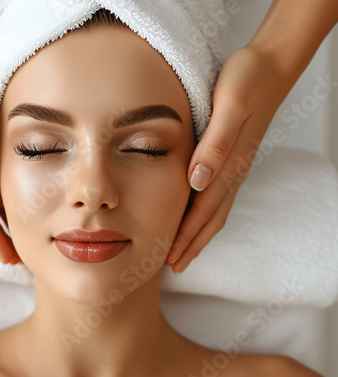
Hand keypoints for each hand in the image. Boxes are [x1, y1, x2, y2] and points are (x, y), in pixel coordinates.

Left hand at [165, 46, 293, 272]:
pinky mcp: (235, 156)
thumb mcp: (229, 106)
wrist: (269, 66)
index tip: (171, 257)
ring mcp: (236, 165)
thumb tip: (197, 180)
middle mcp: (234, 170)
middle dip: (192, 244)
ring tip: (185, 251)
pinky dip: (208, 214)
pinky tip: (199, 216)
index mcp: (230, 162)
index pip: (204, 209)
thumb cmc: (247, 81)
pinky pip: (221, 194)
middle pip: (211, 217)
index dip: (187, 235)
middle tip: (173, 266)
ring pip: (217, 209)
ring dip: (200, 234)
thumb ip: (216, 144)